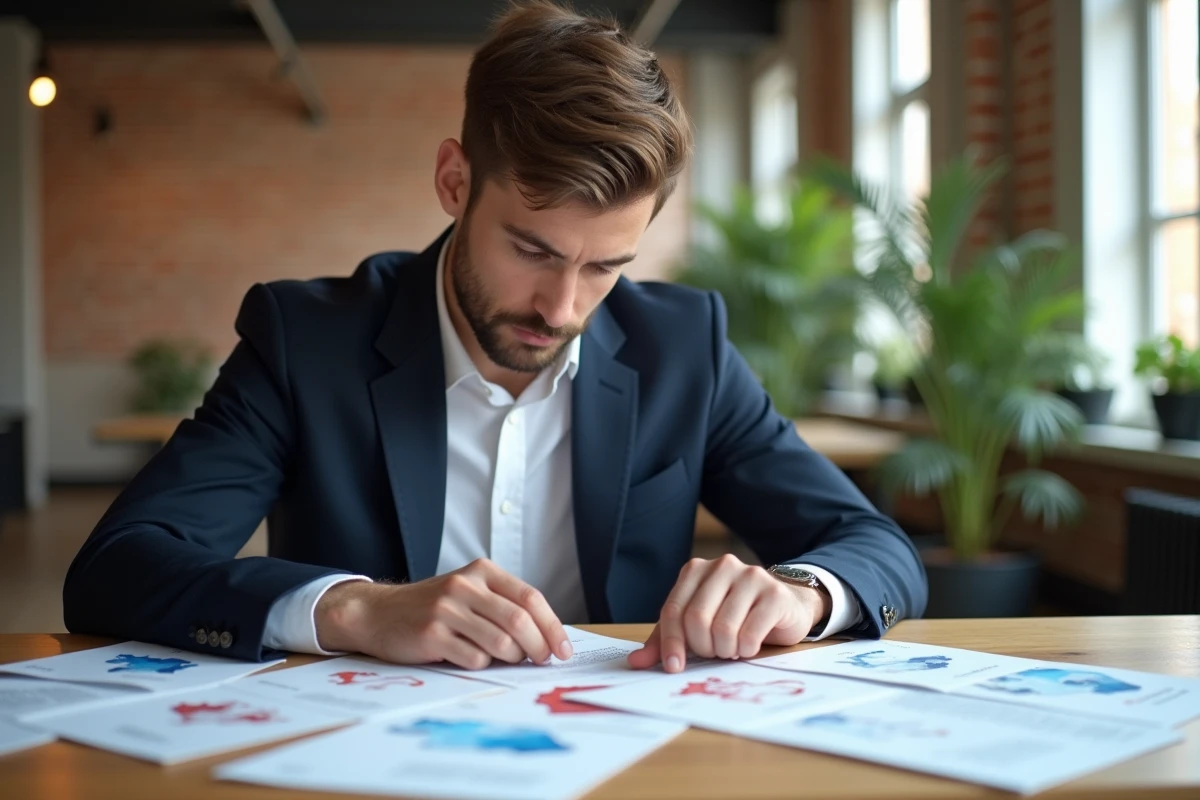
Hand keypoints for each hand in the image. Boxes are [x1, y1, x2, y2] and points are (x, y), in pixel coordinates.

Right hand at [314, 559, 572, 668]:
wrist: (378, 612)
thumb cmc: (433, 607)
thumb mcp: (469, 592)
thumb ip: (503, 605)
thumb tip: (546, 637)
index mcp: (482, 571)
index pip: (530, 597)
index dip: (552, 626)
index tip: (563, 649)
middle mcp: (465, 585)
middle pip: (519, 621)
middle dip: (539, 647)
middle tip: (542, 661)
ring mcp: (447, 609)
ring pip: (500, 642)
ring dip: (512, 658)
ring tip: (508, 660)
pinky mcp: (431, 634)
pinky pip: (474, 658)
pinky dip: (482, 664)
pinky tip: (472, 658)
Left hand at [628, 555, 829, 672]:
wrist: (784, 607)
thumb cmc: (734, 616)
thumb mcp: (696, 625)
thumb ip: (666, 640)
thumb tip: (635, 662)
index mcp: (696, 570)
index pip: (673, 610)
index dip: (671, 643)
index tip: (674, 667)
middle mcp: (722, 566)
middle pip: (696, 619)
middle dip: (703, 647)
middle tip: (714, 651)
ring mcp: (751, 576)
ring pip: (723, 628)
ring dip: (725, 650)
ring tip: (732, 647)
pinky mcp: (774, 594)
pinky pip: (750, 634)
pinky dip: (746, 649)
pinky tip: (749, 646)